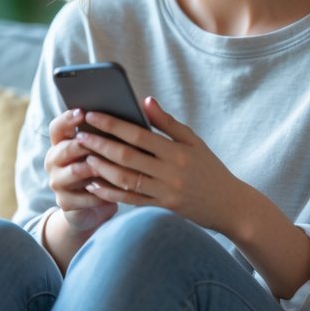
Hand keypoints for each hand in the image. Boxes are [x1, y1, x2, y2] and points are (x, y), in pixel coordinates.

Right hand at [44, 108, 116, 232]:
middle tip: (101, 140)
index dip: (67, 119)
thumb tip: (126, 116)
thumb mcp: (101, 150)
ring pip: (75, 171)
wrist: (92, 205)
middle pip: (64, 148)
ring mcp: (57, 182)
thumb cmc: (101, 169)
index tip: (83, 112)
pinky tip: (116, 190)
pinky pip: (85, 196)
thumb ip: (105, 134)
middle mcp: (54, 161)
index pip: (57, 128)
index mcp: (60, 143)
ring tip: (113, 165)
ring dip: (94, 168)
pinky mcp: (65, 202)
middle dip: (83, 144)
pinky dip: (101, 193)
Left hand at [78, 97, 247, 235]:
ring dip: (101, 168)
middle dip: (100, 144)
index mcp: (178, 152)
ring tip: (83, 157)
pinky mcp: (161, 210)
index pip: (138, 134)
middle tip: (80, 135)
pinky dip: (110, 193)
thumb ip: (168, 123)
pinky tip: (94, 184)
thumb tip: (145, 101)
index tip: (92, 115)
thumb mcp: (194, 142)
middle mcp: (170, 172)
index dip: (112, 124)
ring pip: (125, 180)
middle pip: (127, 156)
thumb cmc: (210, 168)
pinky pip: (130, 201)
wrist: (230, 206)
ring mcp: (165, 193)